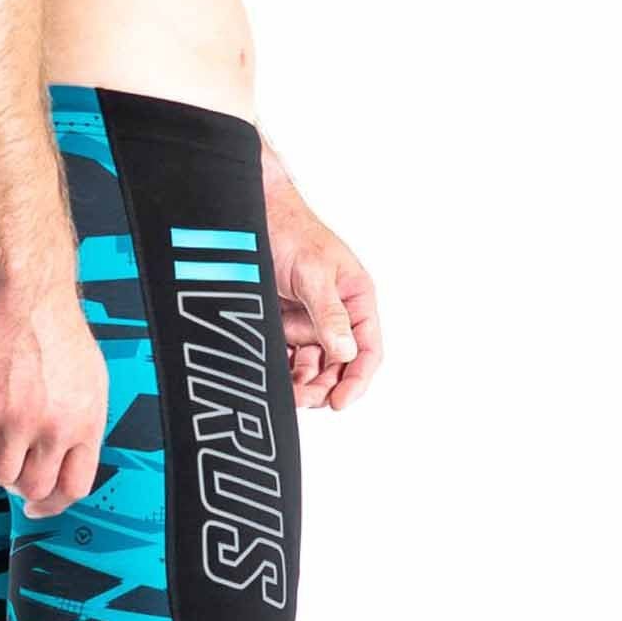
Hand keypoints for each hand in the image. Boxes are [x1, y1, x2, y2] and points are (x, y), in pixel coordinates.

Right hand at [0, 283, 108, 518]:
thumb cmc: (57, 331)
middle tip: (6, 461)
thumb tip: (68, 461)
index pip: (74, 488)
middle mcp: (56, 428)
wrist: (30, 291)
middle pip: (32, 488)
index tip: (35, 507)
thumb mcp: (90, 382)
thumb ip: (80, 424)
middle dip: (16, 483)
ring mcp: (20, 419)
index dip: (52, 504)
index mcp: (87, 424)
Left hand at [263, 148, 382, 411]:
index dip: (358, 380)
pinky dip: (284, 375)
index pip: (368, 351)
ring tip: (288, 394)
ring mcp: (310, 325)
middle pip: (339, 368)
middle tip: (305, 399)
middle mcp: (337, 317)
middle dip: (325, 388)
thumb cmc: (292, 234)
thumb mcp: (314, 273)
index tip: (341, 402)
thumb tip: (346, 352)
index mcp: (356, 301)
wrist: (253, 218)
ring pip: (313, 370)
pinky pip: (289, 361)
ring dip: (304, 386)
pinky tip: (274, 381)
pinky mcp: (284, 330)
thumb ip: (330, 314)